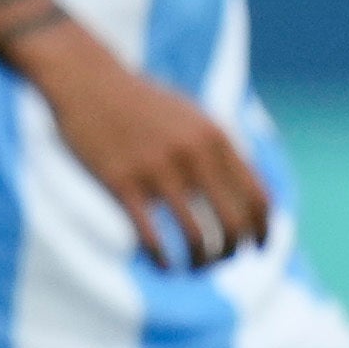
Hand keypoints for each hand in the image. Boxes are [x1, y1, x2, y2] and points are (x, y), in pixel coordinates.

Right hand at [18, 39, 271, 269]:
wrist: (86, 80)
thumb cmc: (140, 101)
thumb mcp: (191, 115)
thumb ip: (220, 147)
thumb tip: (245, 186)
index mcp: (216, 137)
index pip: (257, 197)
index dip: (263, 230)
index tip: (257, 248)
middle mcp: (193, 154)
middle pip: (233, 222)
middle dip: (232, 251)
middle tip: (221, 261)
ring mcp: (157, 169)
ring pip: (197, 236)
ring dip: (200, 261)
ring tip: (192, 267)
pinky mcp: (122, 182)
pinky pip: (152, 236)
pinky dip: (163, 259)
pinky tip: (163, 265)